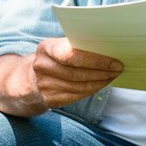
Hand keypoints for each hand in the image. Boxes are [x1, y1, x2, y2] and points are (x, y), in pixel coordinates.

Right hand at [0, 39, 122, 115]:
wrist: (27, 79)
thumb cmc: (53, 58)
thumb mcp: (58, 46)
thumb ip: (76, 45)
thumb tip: (110, 47)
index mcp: (45, 48)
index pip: (72, 55)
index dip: (96, 60)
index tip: (115, 62)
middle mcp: (41, 67)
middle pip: (77, 73)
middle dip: (101, 72)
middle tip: (118, 69)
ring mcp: (43, 85)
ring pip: (78, 87)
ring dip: (99, 83)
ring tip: (112, 77)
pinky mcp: (48, 100)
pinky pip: (75, 96)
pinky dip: (90, 91)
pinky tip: (100, 85)